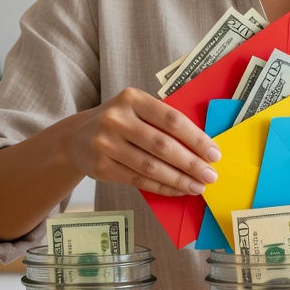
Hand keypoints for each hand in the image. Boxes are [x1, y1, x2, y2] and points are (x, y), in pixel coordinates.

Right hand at [66, 87, 220, 197]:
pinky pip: (138, 180)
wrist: (75, 138)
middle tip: (210, 175)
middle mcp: (116, 119)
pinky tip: (177, 190)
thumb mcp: (136, 109)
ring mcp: (105, 144)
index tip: (214, 153)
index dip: (196, 138)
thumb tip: (203, 147)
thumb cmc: (120, 122)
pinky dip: (162, 187)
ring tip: (198, 187)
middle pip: (162, 145)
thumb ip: (162, 121)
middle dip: (191, 163)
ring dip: (178, 180)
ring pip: (150, 166)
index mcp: (131, 98)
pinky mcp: (101, 167)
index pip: (171, 119)